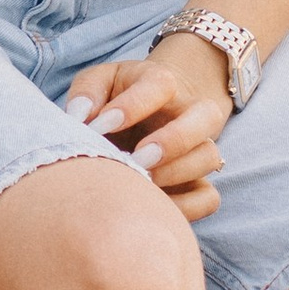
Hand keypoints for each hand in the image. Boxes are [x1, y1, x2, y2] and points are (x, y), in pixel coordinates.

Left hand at [63, 41, 232, 220]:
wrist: (140, 119)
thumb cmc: (114, 100)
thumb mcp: (98, 84)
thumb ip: (87, 93)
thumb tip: (79, 116)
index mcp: (159, 82)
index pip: (160, 83)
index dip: (133, 105)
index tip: (101, 125)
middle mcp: (188, 112)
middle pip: (206, 116)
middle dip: (174, 140)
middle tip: (139, 158)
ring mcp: (198, 147)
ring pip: (209, 157)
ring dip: (177, 174)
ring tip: (140, 184)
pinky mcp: (199, 182)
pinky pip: (208, 198)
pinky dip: (185, 207)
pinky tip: (149, 207)